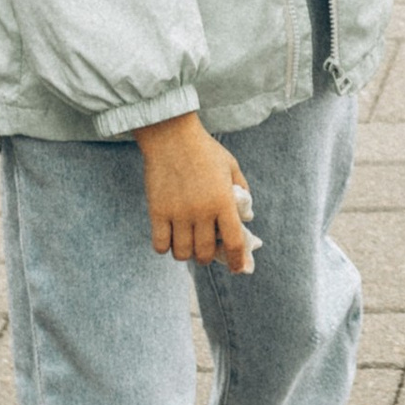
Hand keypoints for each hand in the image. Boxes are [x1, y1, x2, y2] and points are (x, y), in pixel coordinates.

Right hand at [135, 111, 252, 269]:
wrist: (171, 135)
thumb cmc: (205, 150)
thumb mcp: (231, 166)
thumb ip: (242, 191)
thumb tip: (247, 217)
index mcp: (223, 201)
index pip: (234, 242)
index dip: (238, 261)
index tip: (238, 269)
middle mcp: (201, 211)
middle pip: (205, 253)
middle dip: (208, 257)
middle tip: (206, 250)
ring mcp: (178, 213)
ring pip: (182, 254)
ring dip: (187, 254)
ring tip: (188, 244)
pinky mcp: (157, 211)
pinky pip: (160, 245)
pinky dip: (166, 247)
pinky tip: (170, 238)